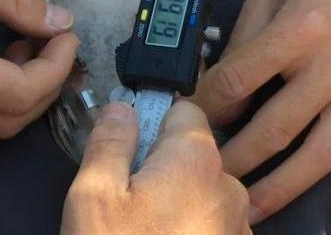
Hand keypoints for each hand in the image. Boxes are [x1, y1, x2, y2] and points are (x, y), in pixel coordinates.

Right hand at [61, 101, 249, 234]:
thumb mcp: (93, 195)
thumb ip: (109, 142)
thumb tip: (122, 108)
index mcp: (196, 160)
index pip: (184, 109)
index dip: (152, 116)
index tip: (127, 138)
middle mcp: (229, 187)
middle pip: (193, 153)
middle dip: (160, 163)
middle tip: (124, 192)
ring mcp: (237, 227)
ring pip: (202, 190)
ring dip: (175, 198)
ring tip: (140, 227)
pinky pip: (210, 223)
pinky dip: (188, 226)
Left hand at [193, 0, 330, 225]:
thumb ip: (239, 41)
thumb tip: (209, 84)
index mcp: (298, 30)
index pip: (237, 82)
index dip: (205, 108)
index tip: (186, 124)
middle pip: (274, 127)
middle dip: (234, 159)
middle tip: (208, 182)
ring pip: (320, 151)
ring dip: (283, 186)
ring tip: (251, 211)